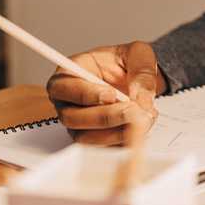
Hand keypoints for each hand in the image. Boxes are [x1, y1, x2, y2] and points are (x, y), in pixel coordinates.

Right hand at [45, 41, 166, 145]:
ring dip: (114, 133)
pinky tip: (139, 132)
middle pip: (71, 117)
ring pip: (84, 137)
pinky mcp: (92, 138)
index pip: (63, 87)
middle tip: (131, 111)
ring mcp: (78, 123)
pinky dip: (121, 144)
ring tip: (140, 121)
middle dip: (104, 117)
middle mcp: (68, 101)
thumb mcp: (139, 55)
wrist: (138, 79)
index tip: (111, 94)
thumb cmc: (129, 62)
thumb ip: (141, 74)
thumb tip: (141, 100)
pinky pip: (101, 149)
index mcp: (70, 73)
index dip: (85, 94)